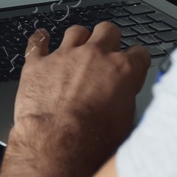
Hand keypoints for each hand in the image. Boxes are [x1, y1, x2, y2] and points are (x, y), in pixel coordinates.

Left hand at [10, 22, 151, 172]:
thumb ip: (126, 101)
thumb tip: (124, 100)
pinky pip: (37, 42)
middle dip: (108, 39)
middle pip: (108, 30)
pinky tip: (42, 39)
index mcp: (122, 70)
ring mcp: (65, 57)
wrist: (57, 145)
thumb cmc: (92, 141)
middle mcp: (95, 56)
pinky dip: (40, 40)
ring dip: (78, 39)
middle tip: (105, 53)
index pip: (139, 53)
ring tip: (76, 50)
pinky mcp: (38, 64)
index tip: (133, 65)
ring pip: (76, 31)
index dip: (137, 60)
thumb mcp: (126, 124)